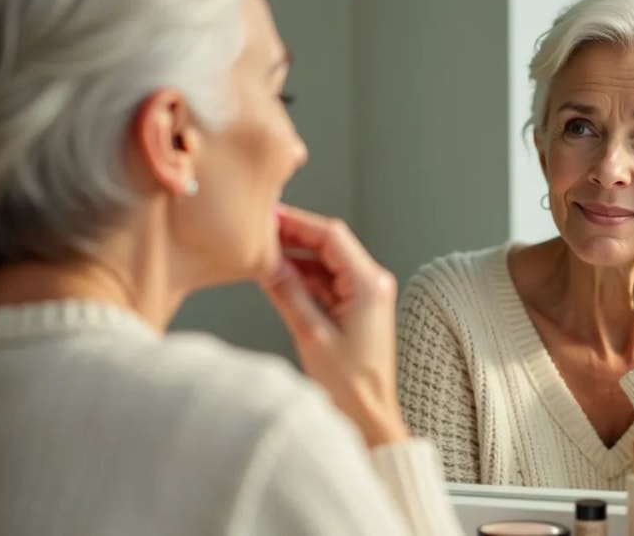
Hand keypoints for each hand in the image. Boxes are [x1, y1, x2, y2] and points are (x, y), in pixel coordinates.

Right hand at [259, 204, 409, 447]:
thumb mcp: (311, 335)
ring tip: (264, 255)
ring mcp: (367, 295)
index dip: (298, 222)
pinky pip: (328, 282)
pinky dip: (305, 278)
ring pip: (327, 263)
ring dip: (297, 258)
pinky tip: (279, 277)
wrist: (369, 416)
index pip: (331, 236)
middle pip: (330, 245)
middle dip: (294, 237)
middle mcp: (373, 284)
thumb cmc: (350, 386)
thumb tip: (268, 264)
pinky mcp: (358, 308)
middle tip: (260, 232)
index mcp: (369, 285)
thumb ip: (289, 293)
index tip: (270, 217)